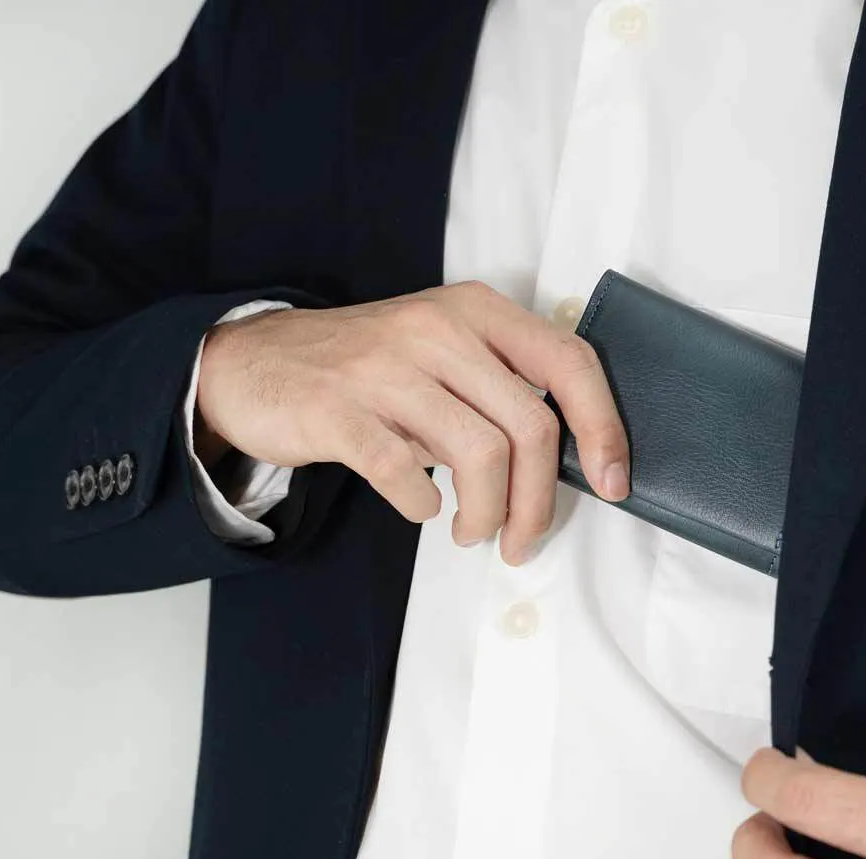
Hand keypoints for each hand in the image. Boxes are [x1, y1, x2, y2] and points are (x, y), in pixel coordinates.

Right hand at [195, 281, 628, 563]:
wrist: (253, 363)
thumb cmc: (369, 369)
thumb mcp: (444, 353)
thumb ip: (503, 388)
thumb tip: (573, 459)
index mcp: (476, 312)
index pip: (569, 362)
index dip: (603, 428)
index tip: (613, 484)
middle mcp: (437, 329)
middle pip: (530, 426)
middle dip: (539, 501)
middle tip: (522, 539)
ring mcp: (385, 366)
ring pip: (480, 454)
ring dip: (488, 513)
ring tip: (473, 532)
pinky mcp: (338, 409)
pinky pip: (405, 473)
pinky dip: (424, 505)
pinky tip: (423, 507)